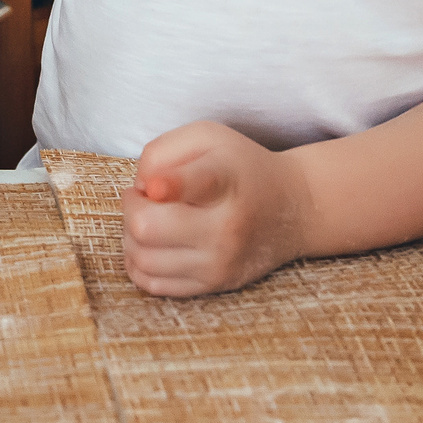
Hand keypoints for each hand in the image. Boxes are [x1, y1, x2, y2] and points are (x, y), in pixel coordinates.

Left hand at [121, 122, 309, 296]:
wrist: (292, 208)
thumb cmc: (240, 167)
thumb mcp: (208, 137)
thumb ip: (164, 151)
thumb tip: (140, 188)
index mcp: (226, 178)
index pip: (198, 183)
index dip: (170, 185)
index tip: (155, 186)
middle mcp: (226, 225)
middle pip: (147, 226)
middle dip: (130, 207)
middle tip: (144, 195)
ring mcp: (220, 261)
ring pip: (142, 258)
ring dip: (131, 236)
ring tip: (148, 217)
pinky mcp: (213, 285)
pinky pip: (153, 284)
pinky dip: (138, 263)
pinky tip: (150, 244)